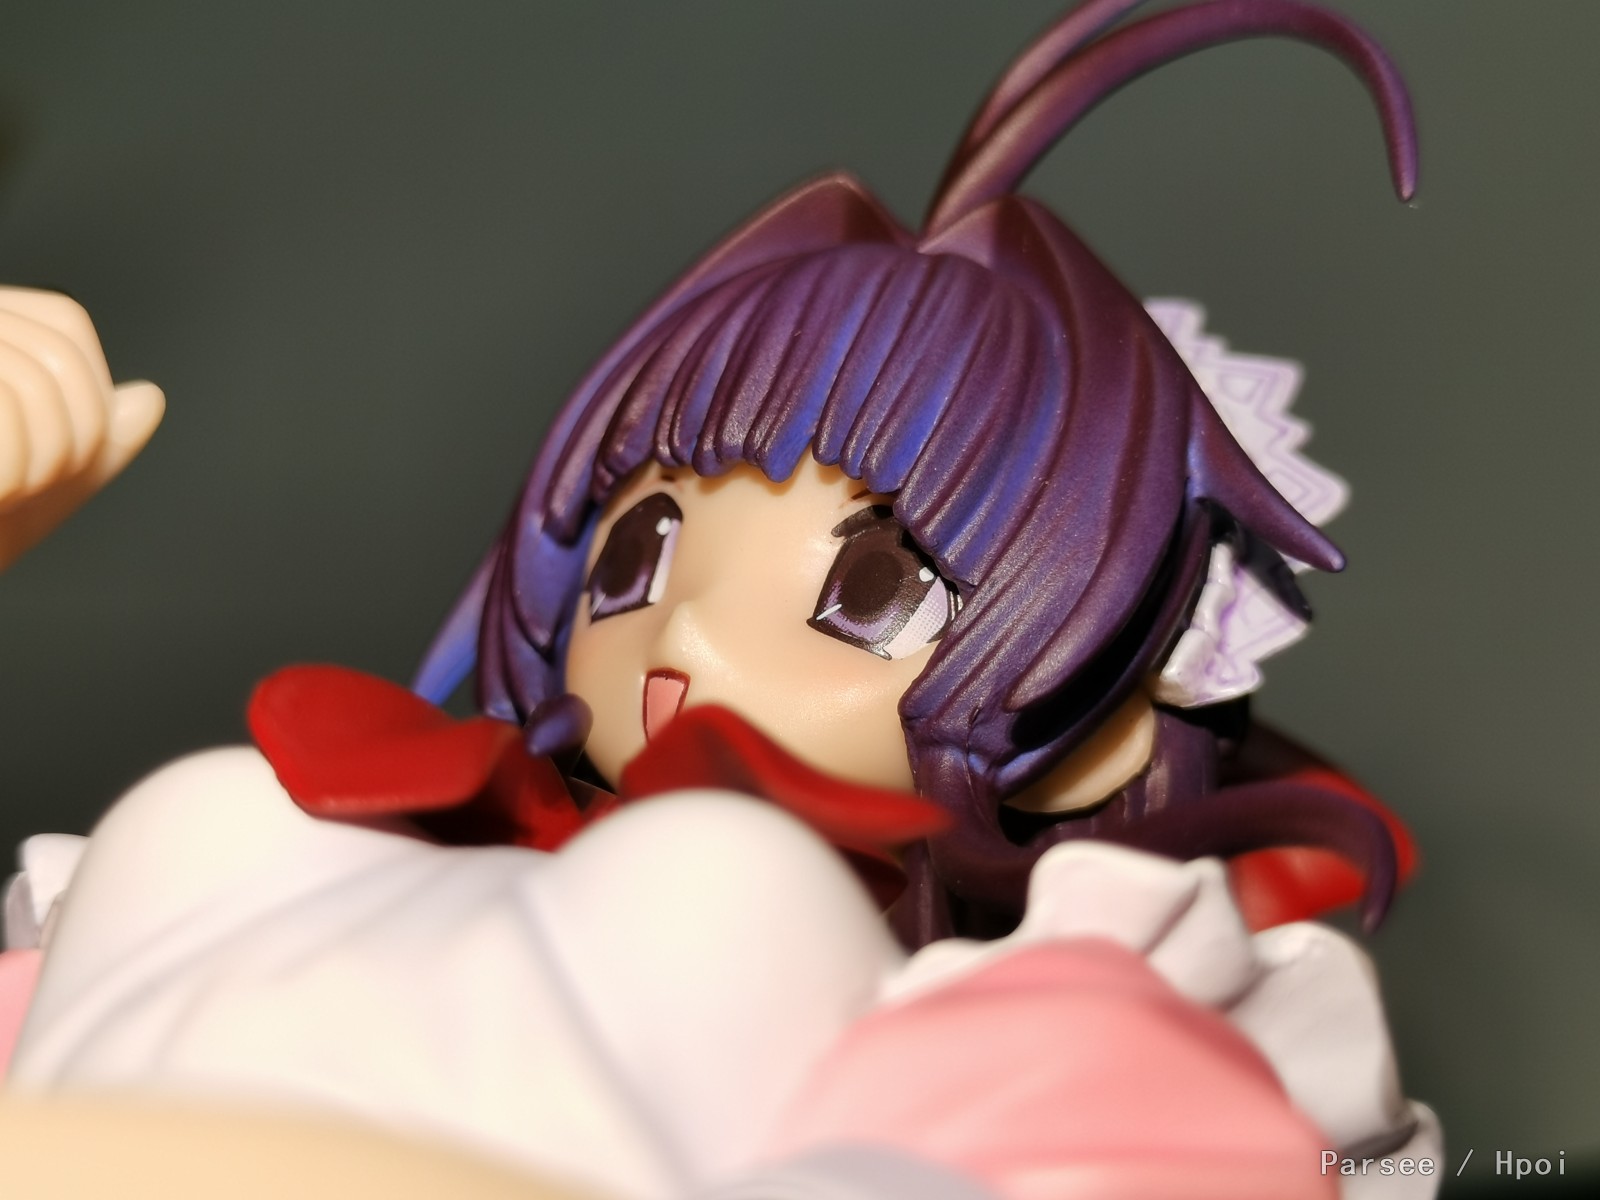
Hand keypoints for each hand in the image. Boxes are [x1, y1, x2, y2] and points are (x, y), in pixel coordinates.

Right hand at [0, 287, 163, 570]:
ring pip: (28, 386)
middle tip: (10, 487)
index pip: (62, 323)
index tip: (48, 455)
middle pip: (51, 356)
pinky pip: (5, 411)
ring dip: (32, 467)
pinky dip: (11, 476)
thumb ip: (97, 441)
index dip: (84, 396)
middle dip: (63, 445)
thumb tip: (149, 397)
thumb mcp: (39, 484)